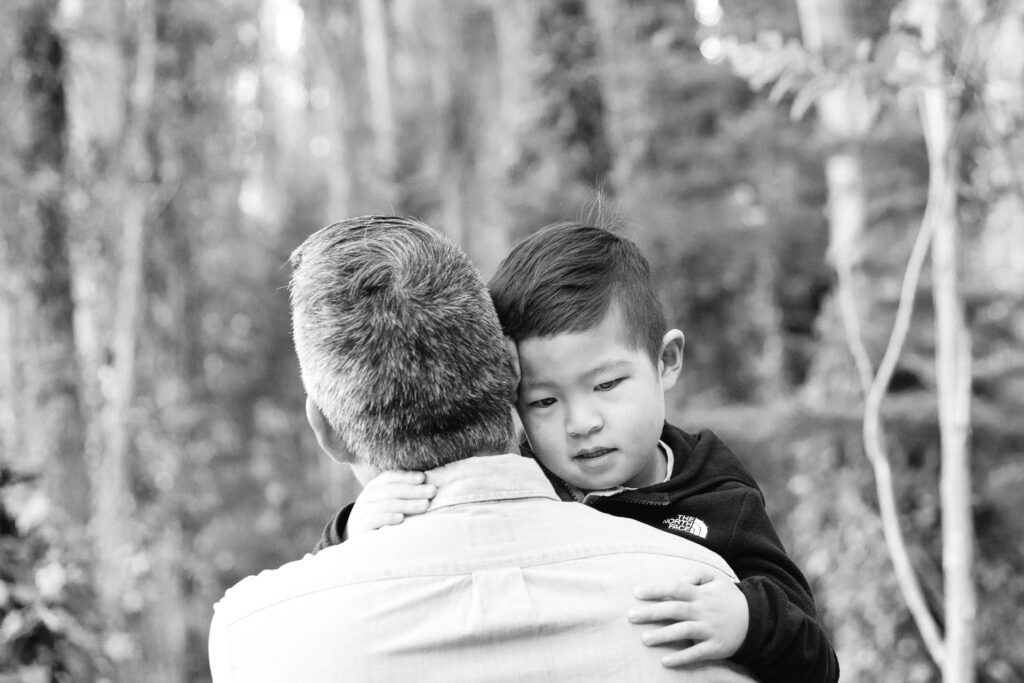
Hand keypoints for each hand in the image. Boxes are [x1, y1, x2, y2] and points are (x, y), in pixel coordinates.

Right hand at [344, 470, 435, 538]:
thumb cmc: (378, 517)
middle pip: (391, 490)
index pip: (389, 477)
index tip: (423, 478)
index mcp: (374, 487)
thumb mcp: (385, 501)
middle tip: (431, 491)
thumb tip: (427, 485)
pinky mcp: (359, 527)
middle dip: (413, 490)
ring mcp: (362, 511)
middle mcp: (367, 496)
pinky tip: (401, 519)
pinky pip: (374, 520)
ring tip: (425, 505)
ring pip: (385, 504)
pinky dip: (388, 518)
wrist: (354, 537)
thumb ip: (401, 493)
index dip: (406, 476)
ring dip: (407, 504)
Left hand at [628, 569, 748, 667]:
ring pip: (684, 632)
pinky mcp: (716, 647)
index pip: (676, 588)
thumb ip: (694, 573)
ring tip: (644, 639)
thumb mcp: (715, 578)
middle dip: (652, 613)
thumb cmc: (728, 597)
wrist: (756, 620)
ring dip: (664, 636)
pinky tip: (665, 661)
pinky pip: (697, 653)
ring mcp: (710, 630)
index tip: (636, 592)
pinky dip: (681, 658)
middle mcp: (703, 611)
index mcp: (701, 593)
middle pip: (675, 610)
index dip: (656, 589)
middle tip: (631, 616)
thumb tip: (677, 579)